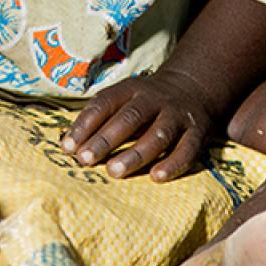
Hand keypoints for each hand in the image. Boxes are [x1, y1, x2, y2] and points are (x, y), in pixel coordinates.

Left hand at [61, 71, 214, 181]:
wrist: (193, 87)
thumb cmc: (145, 102)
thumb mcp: (123, 97)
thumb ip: (99, 118)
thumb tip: (68, 146)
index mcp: (131, 89)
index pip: (105, 103)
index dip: (85, 124)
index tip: (68, 147)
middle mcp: (155, 99)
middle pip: (129, 118)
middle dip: (106, 139)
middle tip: (85, 159)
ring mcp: (177, 115)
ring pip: (158, 134)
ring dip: (135, 153)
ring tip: (114, 171)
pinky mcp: (197, 133)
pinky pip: (187, 149)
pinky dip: (173, 164)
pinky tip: (156, 177)